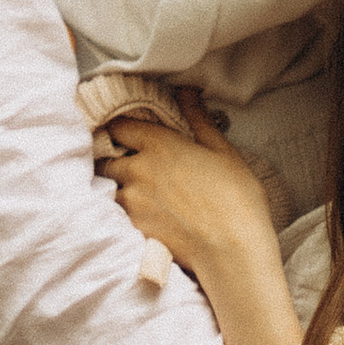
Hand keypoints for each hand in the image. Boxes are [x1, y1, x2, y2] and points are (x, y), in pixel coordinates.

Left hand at [95, 90, 279, 281]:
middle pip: (107, 158)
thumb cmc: (236, 200)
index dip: (121, 128)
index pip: (118, 126)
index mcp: (159, 144)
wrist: (232, 252)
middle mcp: (137, 170)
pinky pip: (118, 215)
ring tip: (142, 195)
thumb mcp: (223, 152)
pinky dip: (127, 213)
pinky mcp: (133, 228)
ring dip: (120, 188)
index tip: (128, 133)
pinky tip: (149, 217)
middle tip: (135, 166)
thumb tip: (186, 92)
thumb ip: (198, 119)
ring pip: (111, 188)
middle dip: (116, 160)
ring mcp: (131, 202)